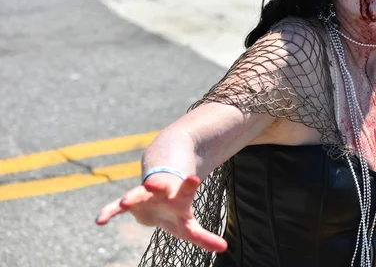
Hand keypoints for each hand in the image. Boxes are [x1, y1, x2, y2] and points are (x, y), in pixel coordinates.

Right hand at [95, 173, 226, 251]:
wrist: (159, 191)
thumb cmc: (176, 212)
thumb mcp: (188, 225)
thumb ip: (204, 237)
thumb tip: (225, 247)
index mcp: (179, 198)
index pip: (185, 194)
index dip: (189, 188)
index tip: (193, 178)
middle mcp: (162, 193)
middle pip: (161, 188)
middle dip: (158, 185)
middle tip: (154, 183)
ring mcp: (145, 196)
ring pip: (138, 194)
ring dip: (132, 197)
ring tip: (125, 201)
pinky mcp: (130, 203)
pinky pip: (117, 207)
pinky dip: (109, 212)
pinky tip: (100, 220)